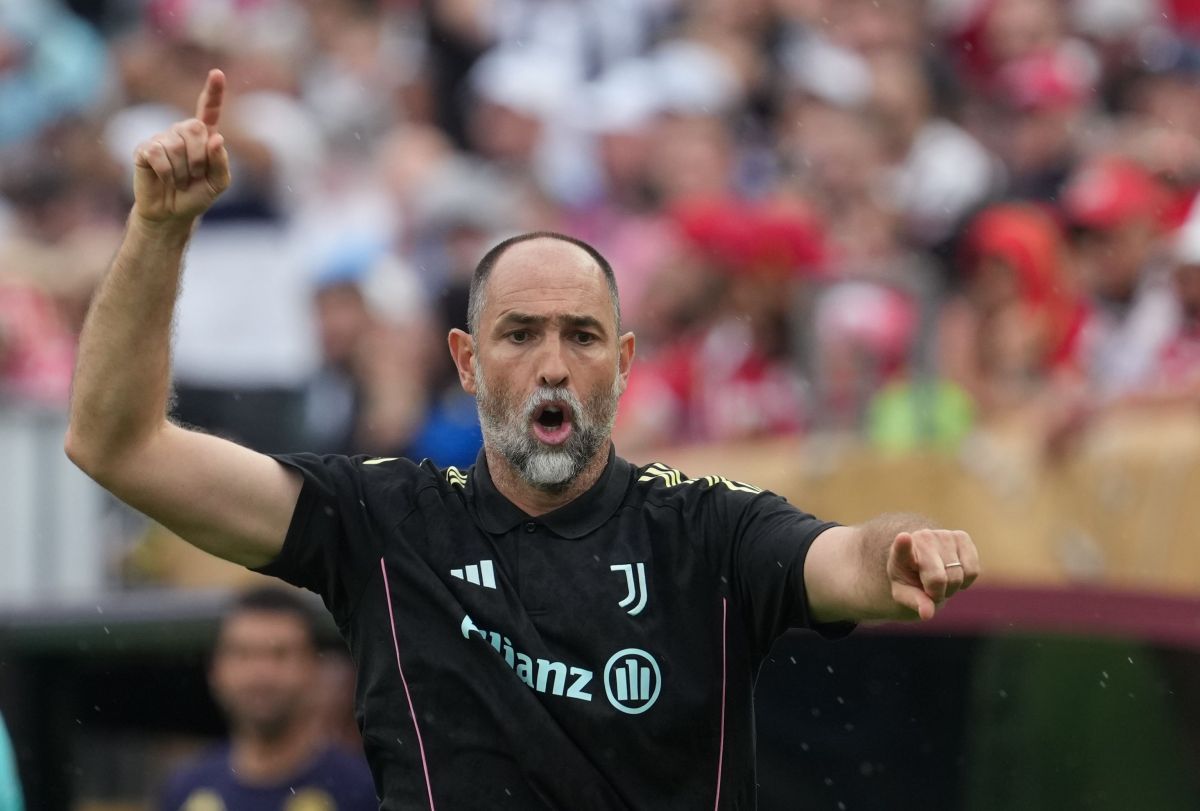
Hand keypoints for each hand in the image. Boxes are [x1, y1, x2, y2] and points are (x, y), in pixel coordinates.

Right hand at [132, 69, 230, 225]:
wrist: (171, 214)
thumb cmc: (196, 196)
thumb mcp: (218, 184)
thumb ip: (222, 162)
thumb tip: (216, 138)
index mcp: (203, 136)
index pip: (209, 109)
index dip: (213, 92)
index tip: (217, 73)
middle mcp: (181, 132)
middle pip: (196, 130)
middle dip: (200, 159)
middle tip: (194, 176)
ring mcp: (162, 138)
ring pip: (178, 147)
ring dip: (183, 171)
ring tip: (179, 181)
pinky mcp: (145, 149)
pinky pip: (159, 155)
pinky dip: (167, 173)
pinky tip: (165, 179)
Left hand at [887, 529, 978, 620]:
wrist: (922, 563)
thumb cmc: (910, 579)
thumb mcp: (905, 594)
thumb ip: (915, 602)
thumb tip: (927, 614)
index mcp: (900, 552)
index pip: (901, 547)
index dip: (903, 544)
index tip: (903, 538)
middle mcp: (922, 538)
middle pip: (939, 579)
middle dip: (938, 593)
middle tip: (930, 589)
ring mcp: (943, 535)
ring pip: (958, 575)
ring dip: (952, 587)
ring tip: (941, 580)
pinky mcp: (961, 536)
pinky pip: (973, 570)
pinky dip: (966, 581)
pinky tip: (954, 573)